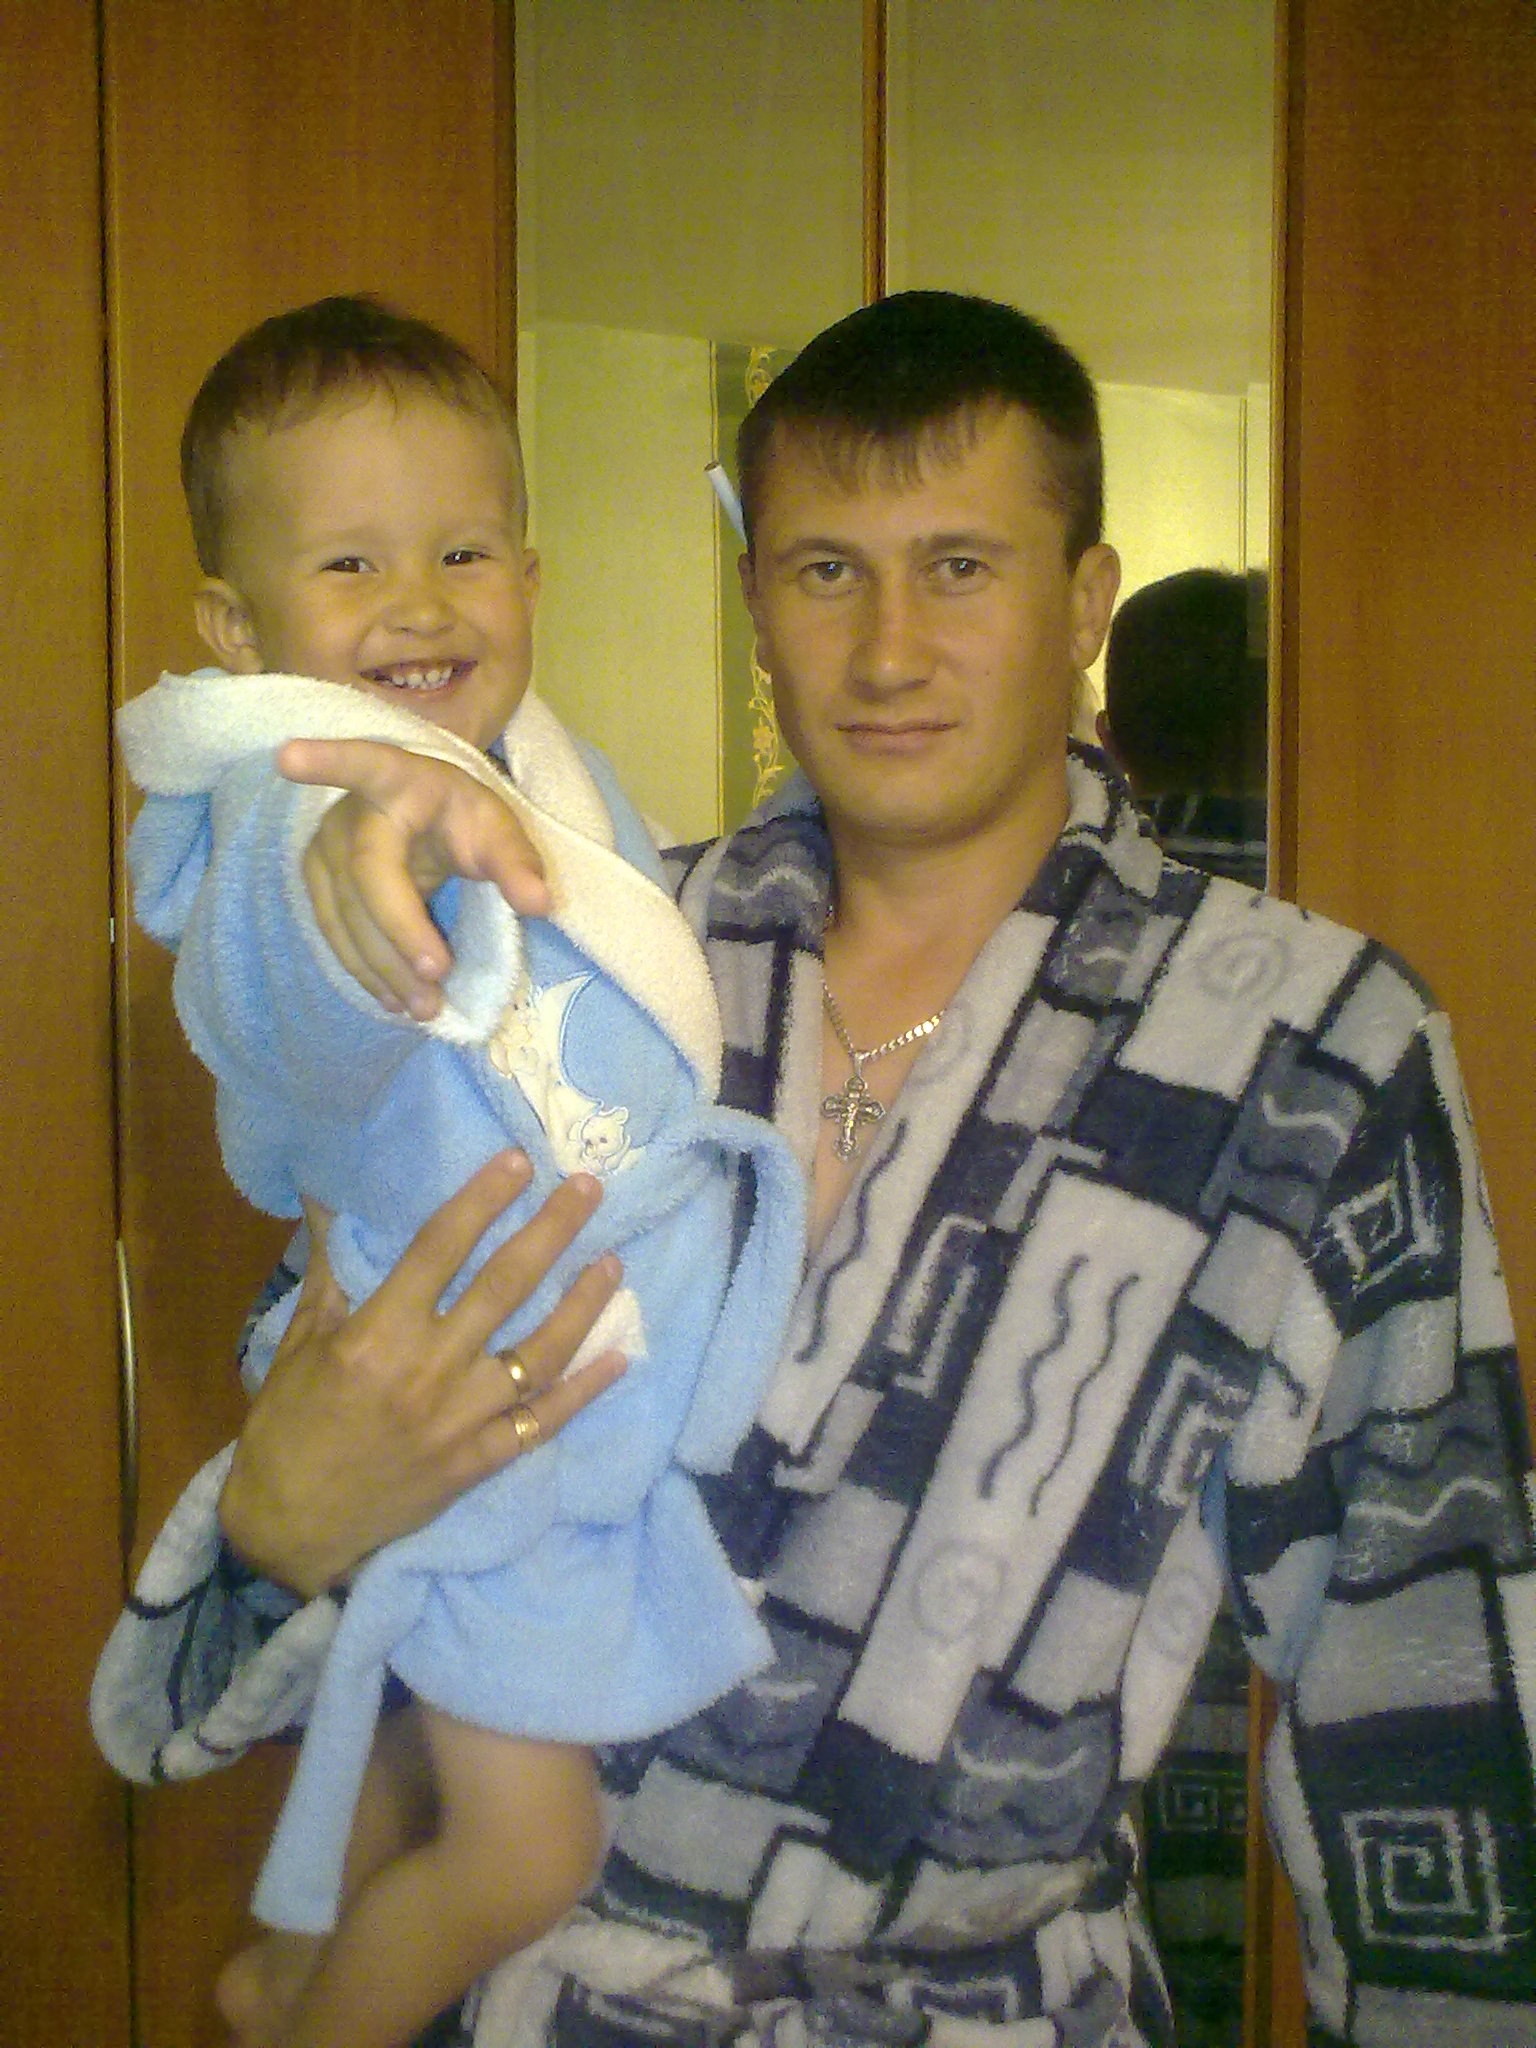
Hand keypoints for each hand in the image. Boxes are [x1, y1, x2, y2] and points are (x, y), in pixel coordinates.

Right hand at [218, 1152, 623, 1597]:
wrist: (290, 1529)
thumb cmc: (287, 1428)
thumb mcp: (298, 1343)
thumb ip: (330, 1272)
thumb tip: (331, 1200)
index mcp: (375, 1335)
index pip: (440, 1250)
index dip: (481, 1201)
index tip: (518, 1161)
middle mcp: (428, 1371)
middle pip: (504, 1287)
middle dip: (551, 1231)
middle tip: (589, 1187)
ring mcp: (461, 1420)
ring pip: (540, 1352)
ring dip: (583, 1304)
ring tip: (614, 1261)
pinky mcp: (479, 1462)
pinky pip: (544, 1421)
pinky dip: (585, 1389)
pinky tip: (619, 1355)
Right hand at [277, 737, 551, 1019]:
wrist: (425, 820)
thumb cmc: (461, 818)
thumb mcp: (497, 828)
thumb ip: (518, 863)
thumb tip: (539, 903)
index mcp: (397, 779)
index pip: (363, 766)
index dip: (327, 761)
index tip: (287, 756)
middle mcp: (350, 812)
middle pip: (364, 879)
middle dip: (397, 936)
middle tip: (436, 986)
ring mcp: (324, 848)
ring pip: (343, 916)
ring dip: (381, 968)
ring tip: (423, 1008)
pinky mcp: (318, 884)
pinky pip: (335, 933)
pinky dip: (364, 970)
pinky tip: (392, 999)